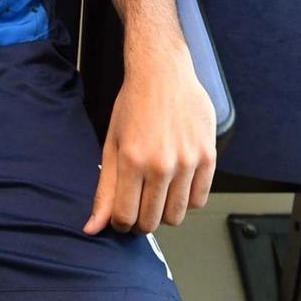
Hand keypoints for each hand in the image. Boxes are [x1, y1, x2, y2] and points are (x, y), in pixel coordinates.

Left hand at [84, 42, 215, 235]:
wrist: (162, 73)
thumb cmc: (133, 104)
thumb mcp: (112, 143)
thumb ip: (104, 188)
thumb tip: (92, 227)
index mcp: (132, 159)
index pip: (126, 217)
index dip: (120, 224)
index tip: (120, 217)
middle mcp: (161, 163)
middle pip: (152, 221)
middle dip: (141, 220)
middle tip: (137, 204)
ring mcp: (188, 161)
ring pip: (177, 215)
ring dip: (164, 212)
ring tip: (156, 192)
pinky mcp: (208, 157)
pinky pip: (199, 200)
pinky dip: (186, 200)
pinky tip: (175, 184)